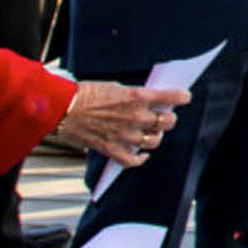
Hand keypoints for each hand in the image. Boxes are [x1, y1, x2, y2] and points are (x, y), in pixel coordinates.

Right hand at [57, 81, 190, 167]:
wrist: (62, 108)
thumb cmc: (86, 94)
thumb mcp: (116, 86)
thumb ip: (136, 95)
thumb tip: (152, 100)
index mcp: (138, 97)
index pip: (172, 97)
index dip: (182, 97)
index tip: (185, 97)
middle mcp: (135, 117)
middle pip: (168, 122)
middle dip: (168, 118)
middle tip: (164, 116)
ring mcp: (125, 135)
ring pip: (154, 141)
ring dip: (156, 137)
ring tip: (152, 133)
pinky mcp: (112, 149)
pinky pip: (134, 161)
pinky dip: (140, 159)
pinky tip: (142, 154)